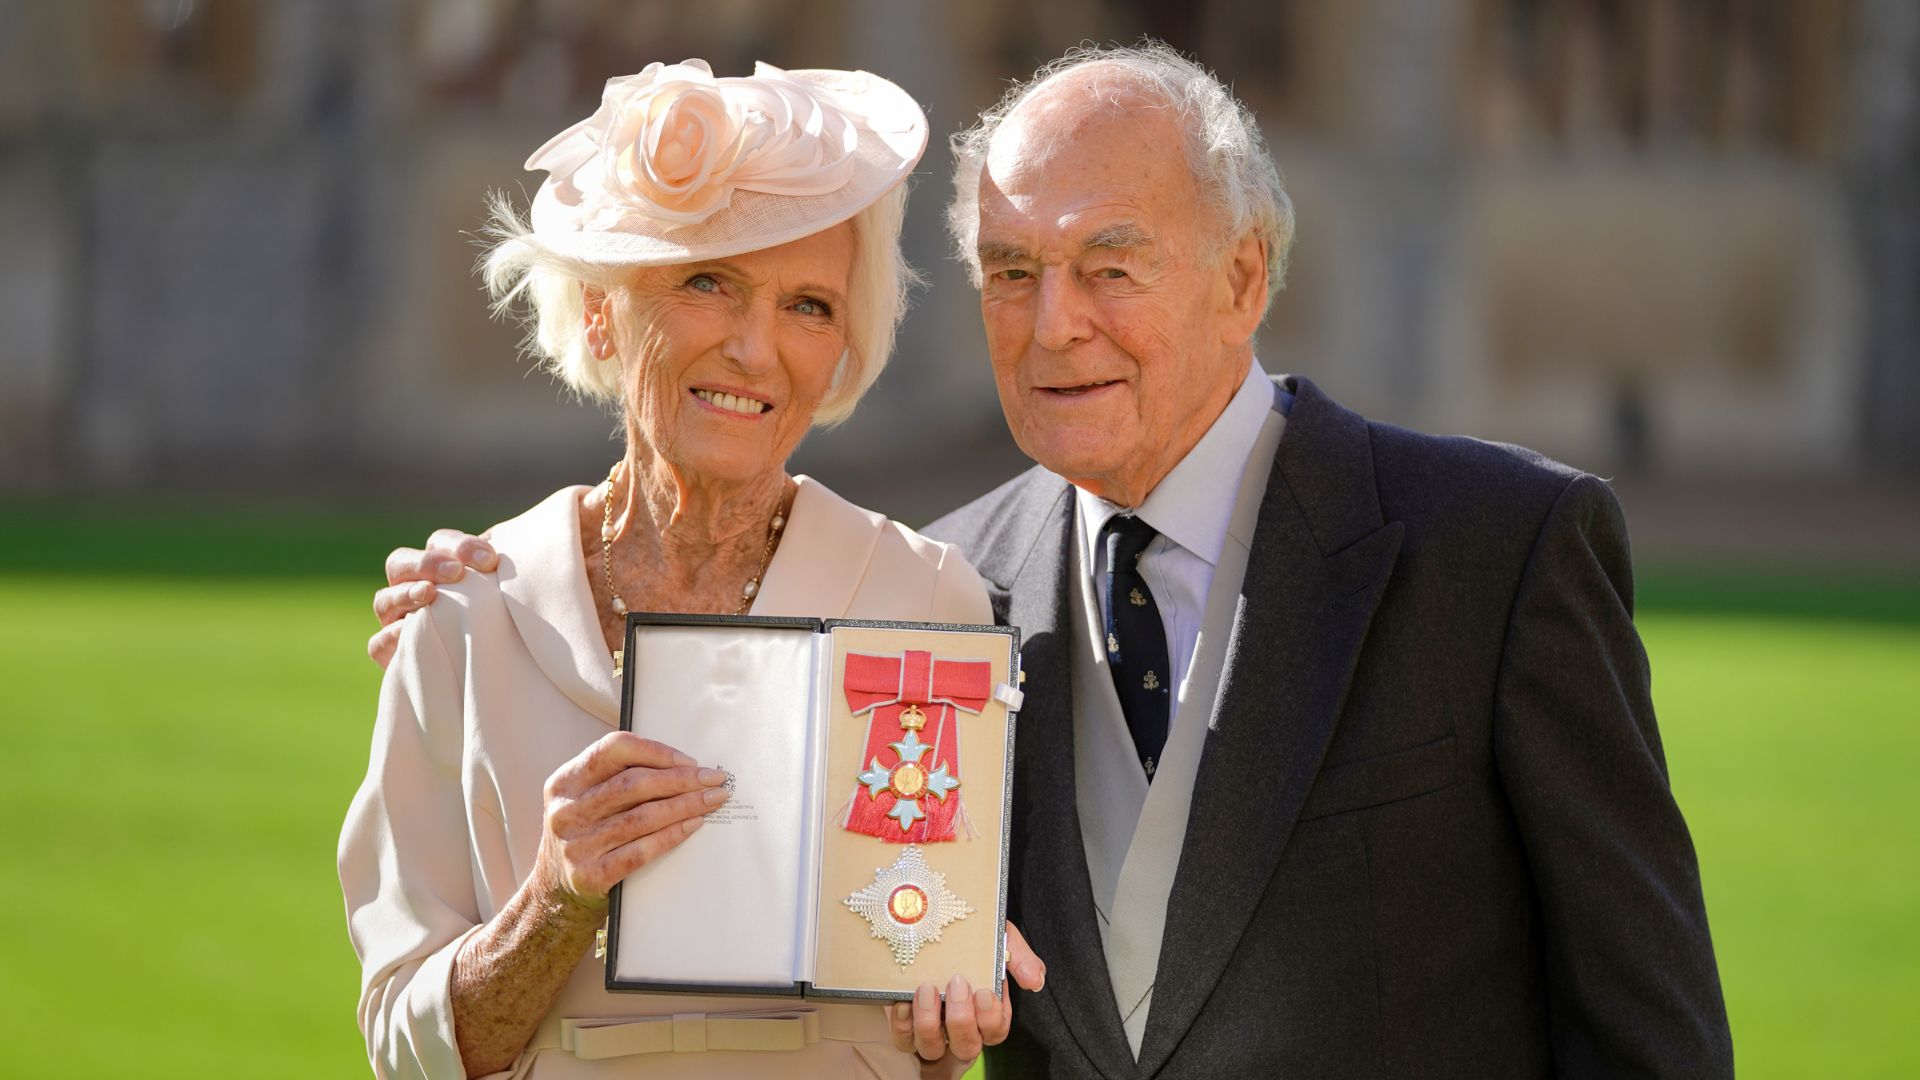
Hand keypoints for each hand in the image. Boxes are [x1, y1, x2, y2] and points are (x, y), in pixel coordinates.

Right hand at [368, 528, 497, 666]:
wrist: (499, 674)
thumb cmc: (508, 623)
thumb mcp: (508, 595)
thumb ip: (506, 572)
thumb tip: (527, 547)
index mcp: (440, 568)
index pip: (439, 543)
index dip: (460, 546)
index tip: (490, 559)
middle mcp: (412, 590)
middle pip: (400, 563)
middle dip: (427, 563)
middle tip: (455, 572)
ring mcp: (397, 622)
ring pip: (383, 600)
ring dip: (404, 593)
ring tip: (429, 593)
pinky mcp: (392, 656)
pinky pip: (378, 644)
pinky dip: (390, 637)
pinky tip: (407, 631)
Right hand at [532, 733, 729, 906]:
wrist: (552, 893)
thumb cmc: (583, 835)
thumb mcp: (584, 799)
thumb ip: (616, 778)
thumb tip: (681, 766)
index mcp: (564, 782)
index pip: (613, 749)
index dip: (656, 751)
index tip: (689, 761)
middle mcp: (566, 811)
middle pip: (634, 784)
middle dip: (681, 780)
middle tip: (713, 779)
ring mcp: (577, 844)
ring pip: (643, 817)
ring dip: (685, 805)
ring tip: (712, 800)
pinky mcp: (590, 875)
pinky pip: (641, 850)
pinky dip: (672, 835)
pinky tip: (693, 825)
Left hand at [887, 921, 1044, 1069]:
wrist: (930, 921)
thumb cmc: (969, 937)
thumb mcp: (999, 938)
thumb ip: (1020, 957)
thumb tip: (1036, 981)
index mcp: (987, 1012)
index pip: (996, 1031)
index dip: (991, 1018)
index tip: (984, 991)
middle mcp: (961, 1027)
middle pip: (967, 1047)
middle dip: (962, 1019)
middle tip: (957, 984)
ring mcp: (933, 1030)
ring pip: (932, 1049)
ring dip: (930, 1023)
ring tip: (927, 989)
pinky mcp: (906, 1026)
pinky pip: (903, 1039)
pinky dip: (903, 1024)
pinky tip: (904, 1000)